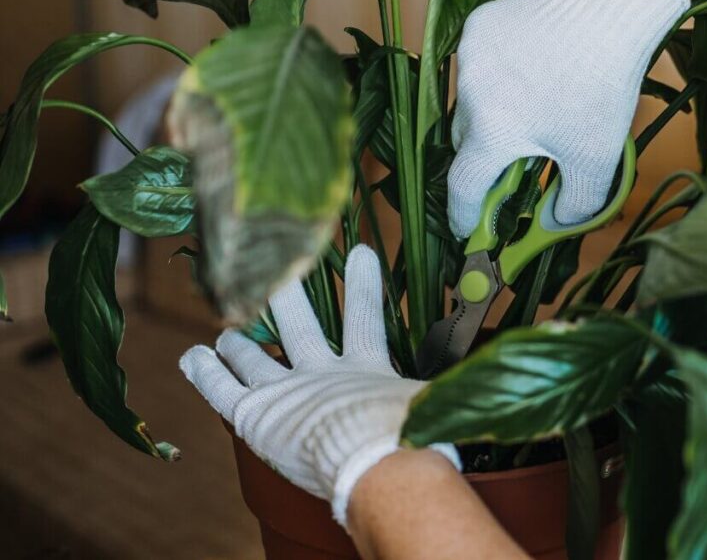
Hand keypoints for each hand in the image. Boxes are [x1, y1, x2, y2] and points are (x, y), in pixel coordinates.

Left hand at [179, 245, 460, 527]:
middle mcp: (322, 372)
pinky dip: (206, 370)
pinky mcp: (255, 412)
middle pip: (300, 325)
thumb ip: (452, 390)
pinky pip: (222, 388)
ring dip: (239, 341)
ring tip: (227, 330)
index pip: (367, 318)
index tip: (362, 251)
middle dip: (287, 294)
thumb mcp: (435, 408)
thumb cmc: (411, 439)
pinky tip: (194, 355)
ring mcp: (285, 389)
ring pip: (254, 356)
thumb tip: (503, 376)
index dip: (365, 286)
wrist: (377, 464)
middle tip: (277, 270)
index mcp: (367, 369)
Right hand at [447, 0, 689, 237]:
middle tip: (515, 162)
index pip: (463, 187)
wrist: (610, 10)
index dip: (464, 215)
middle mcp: (470, 95)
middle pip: (467, 142)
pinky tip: (531, 67)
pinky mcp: (479, 25)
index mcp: (492, 133)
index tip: (468, 230)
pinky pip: (478, 63)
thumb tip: (555, 224)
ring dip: (491, 113)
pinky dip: (496, 74)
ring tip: (533, 105)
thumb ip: (574, 204)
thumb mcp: (596, 158)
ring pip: (470, 101)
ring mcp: (470, 56)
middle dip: (486, 158)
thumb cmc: (601, 88)